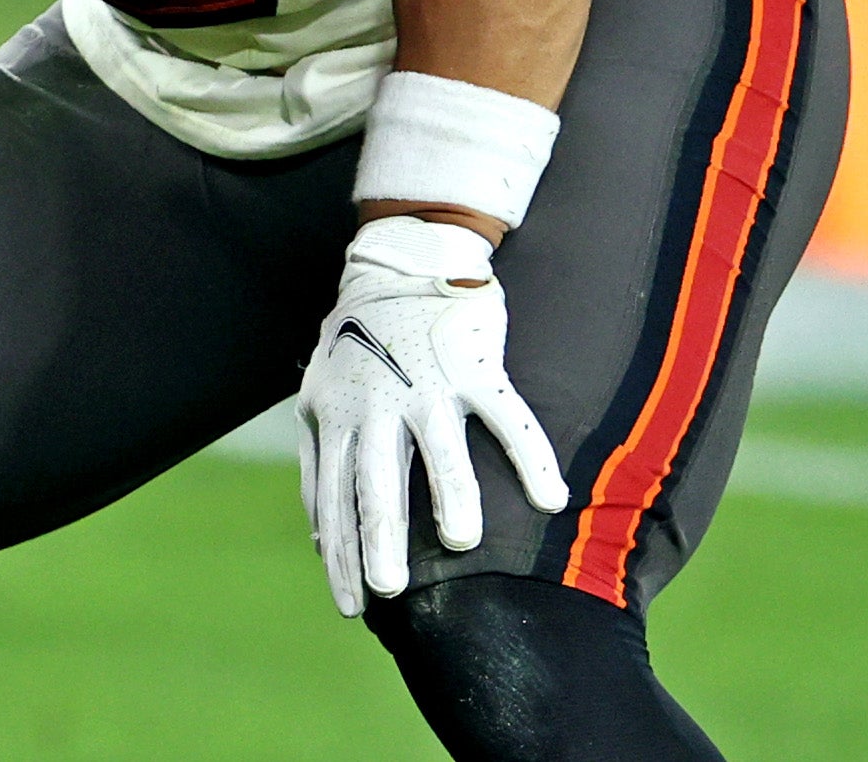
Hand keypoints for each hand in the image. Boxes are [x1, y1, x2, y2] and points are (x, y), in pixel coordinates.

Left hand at [298, 216, 566, 616]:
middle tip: (389, 589)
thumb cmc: (355, 343)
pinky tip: (549, 498)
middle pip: (377, 481)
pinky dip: (529, 455)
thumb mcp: (319, 397)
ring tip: (460, 543)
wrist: (399, 262)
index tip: (352, 605)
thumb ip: (321, 463)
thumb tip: (318, 535)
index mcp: (339, 418)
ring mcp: (427, 385)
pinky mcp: (474, 365)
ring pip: (440, 449)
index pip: (335, 498)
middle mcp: (378, 406)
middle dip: (380, 538)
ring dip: (451, 494)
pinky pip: (506, 416)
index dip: (340, 552)